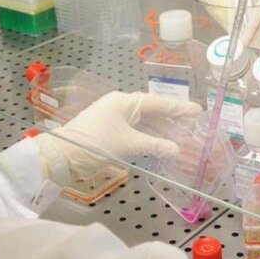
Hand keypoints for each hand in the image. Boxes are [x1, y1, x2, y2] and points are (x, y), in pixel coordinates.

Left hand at [37, 92, 201, 181]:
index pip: (157, 103)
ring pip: (143, 124)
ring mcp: (113, 119)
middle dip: (172, 121)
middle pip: (152, 112)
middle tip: (192, 127)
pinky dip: (148, 139)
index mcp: (124, 102)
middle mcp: (120, 107)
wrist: (62, 156)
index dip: (178, 108)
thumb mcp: (127, 144)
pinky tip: (159, 147)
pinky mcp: (109, 132)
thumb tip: (176, 149)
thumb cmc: (94, 143)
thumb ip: (153, 145)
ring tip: (180, 139)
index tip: (197, 110)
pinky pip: (135, 132)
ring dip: (160, 132)